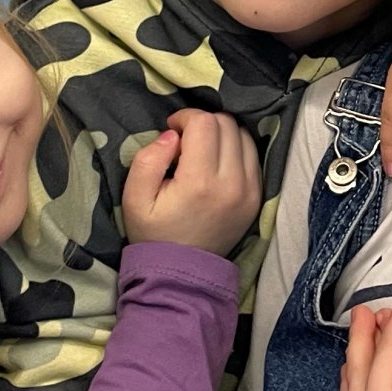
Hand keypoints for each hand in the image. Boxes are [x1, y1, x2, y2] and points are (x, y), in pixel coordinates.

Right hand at [118, 109, 260, 255]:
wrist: (182, 273)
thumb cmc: (154, 234)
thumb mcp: (134, 199)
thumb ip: (148, 160)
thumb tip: (172, 135)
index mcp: (201, 182)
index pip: (205, 123)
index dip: (185, 117)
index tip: (171, 130)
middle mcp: (233, 183)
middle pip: (226, 124)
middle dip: (203, 123)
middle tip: (184, 140)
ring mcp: (250, 190)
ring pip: (243, 135)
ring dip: (221, 133)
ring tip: (201, 150)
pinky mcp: (257, 197)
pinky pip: (253, 155)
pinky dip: (235, 149)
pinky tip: (217, 161)